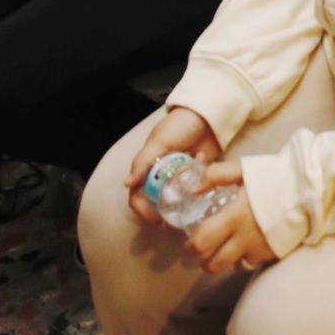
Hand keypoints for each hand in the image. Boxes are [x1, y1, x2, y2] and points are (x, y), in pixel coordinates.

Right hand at [127, 107, 222, 224]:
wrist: (208, 114)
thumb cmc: (179, 125)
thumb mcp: (159, 141)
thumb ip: (143, 161)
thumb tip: (126, 184)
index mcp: (147, 168)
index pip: (138, 196)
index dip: (143, 210)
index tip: (157, 220)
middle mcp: (161, 176)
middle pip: (157, 202)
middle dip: (165, 212)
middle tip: (177, 220)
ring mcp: (180, 177)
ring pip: (177, 199)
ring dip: (183, 199)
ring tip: (192, 201)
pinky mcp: (198, 175)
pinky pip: (196, 188)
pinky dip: (199, 183)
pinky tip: (203, 164)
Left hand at [184, 166, 276, 274]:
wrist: (309, 189)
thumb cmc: (274, 176)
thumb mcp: (244, 169)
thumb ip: (216, 175)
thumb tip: (192, 187)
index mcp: (233, 217)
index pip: (202, 243)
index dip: (189, 249)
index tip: (186, 246)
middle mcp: (244, 239)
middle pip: (213, 264)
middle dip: (202, 261)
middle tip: (199, 254)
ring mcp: (259, 250)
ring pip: (231, 268)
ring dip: (223, 261)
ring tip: (221, 250)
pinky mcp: (272, 255)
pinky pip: (250, 264)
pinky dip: (243, 260)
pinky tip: (243, 248)